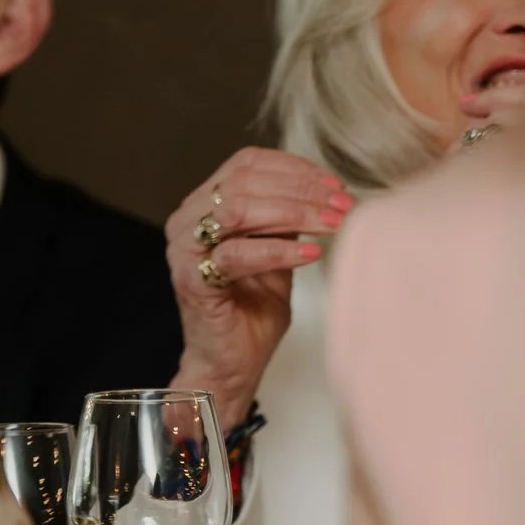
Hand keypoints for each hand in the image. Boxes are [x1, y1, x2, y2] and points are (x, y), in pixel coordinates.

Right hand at [166, 147, 349, 429]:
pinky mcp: (190, 281)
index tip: (335, 183)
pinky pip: (236, 255)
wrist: (233, 361)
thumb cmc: (255, 305)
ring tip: (332, 224)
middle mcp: (187, 220)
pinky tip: (311, 253)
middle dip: (302, 190)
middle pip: (245, 182)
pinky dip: (279, 250)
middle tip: (341, 205)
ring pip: (238, 211)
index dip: (295, 168)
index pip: (248, 163)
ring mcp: (183, 250)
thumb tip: (331, 188)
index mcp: (205, 203)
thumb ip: (290, 216)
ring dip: (294, 213)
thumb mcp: (280, 247)